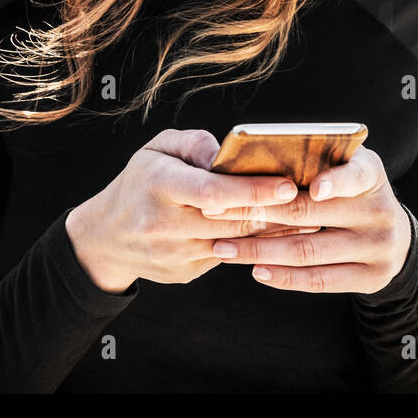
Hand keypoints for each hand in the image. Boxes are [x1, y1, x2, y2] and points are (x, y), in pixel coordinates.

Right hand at [64, 128, 320, 293]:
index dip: (253, 190)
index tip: (286, 185)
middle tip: (313, 201)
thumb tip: (227, 153)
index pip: (213, 191)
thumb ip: (194, 144)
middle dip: (275, 212)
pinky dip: (253, 246)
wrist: (104, 237)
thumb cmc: (140, 183)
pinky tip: (277, 235)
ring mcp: (174, 254)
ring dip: (273, 232)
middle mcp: (165, 223)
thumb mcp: (156, 150)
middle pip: (232, 221)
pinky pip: (227, 258)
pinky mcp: (183, 273)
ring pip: (235, 244)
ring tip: (308, 218)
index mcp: (159, 185)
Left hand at [198, 145, 412, 294]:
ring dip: (260, 251)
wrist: (394, 235)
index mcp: (371, 175)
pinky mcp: (372, 278)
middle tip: (216, 213)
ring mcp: (379, 248)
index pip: (353, 176)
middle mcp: (381, 211)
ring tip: (223, 248)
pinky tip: (256, 271)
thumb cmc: (351, 190)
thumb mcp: (345, 166)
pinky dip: (285, 277)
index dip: (332, 182)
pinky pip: (321, 280)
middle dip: (258, 213)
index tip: (305, 188)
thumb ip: (316, 160)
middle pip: (311, 215)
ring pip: (309, 252)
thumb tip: (256, 163)